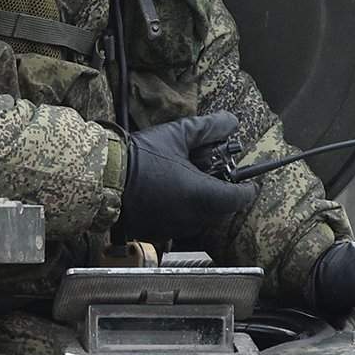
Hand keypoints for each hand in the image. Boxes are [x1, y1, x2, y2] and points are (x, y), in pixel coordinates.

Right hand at [121, 112, 257, 241]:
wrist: (104, 177)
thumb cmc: (142, 156)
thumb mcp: (178, 135)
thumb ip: (209, 128)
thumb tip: (232, 122)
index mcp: (202, 195)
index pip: (239, 199)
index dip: (248, 189)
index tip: (249, 182)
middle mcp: (193, 217)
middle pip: (221, 209)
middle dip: (223, 193)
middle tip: (216, 174)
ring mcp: (175, 228)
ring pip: (202, 218)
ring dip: (203, 202)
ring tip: (191, 180)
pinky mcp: (158, 233)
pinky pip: (181, 223)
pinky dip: (184, 210)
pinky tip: (172, 193)